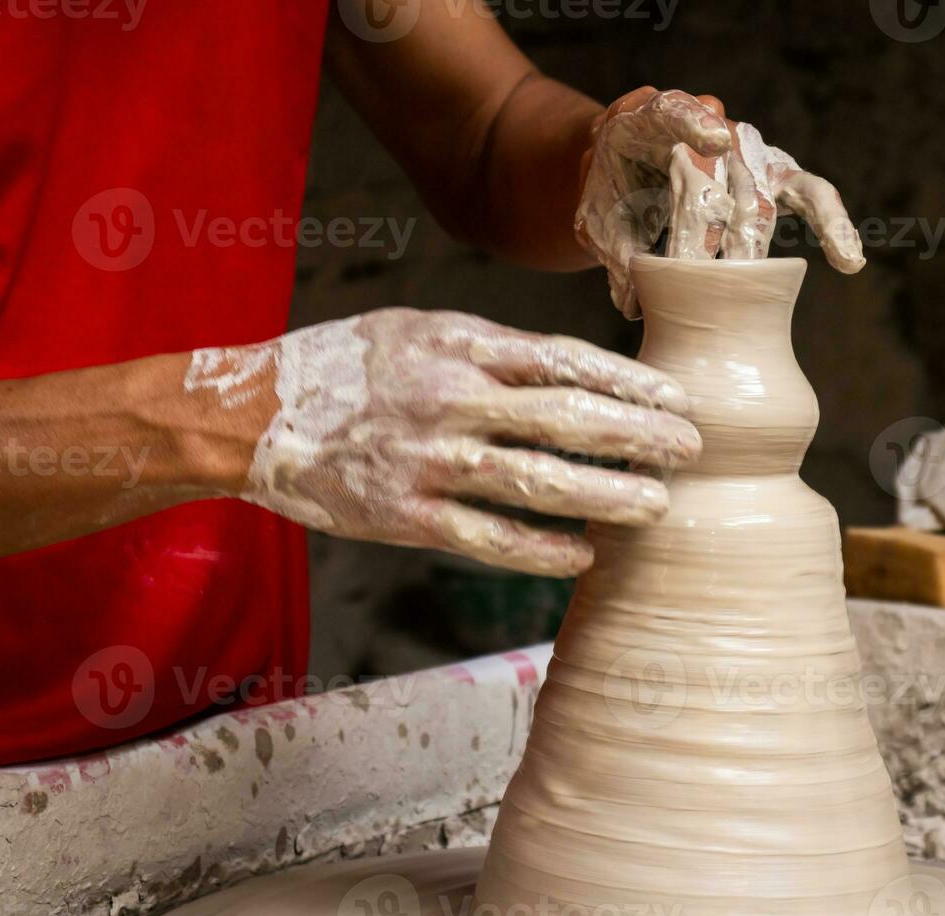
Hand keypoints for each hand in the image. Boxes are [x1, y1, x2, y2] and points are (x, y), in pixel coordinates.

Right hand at [189, 310, 699, 576]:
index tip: (679, 398)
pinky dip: (539, 547)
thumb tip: (573, 370)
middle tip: (692, 449)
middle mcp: (452, 398)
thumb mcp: (419, 331)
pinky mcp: (405, 514)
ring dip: (605, 494)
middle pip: (567, 417)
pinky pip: (486, 537)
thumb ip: (491, 350)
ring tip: (656, 505)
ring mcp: (429, 459)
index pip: (565, 361)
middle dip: (639, 435)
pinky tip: (583, 554)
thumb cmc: (347, 366)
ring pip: (537, 480)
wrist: (251, 413)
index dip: (630, 382)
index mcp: (460, 345)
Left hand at [576, 87, 865, 318]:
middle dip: (705, 236)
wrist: (630, 170)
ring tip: (759, 285)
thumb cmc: (614, 188)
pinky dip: (833, 225)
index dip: (696, 123)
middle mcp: (711, 126)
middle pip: (715, 181)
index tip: (715, 142)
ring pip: (759, 199)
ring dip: (752, 250)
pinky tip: (848, 260)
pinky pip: (812, 195)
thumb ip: (612, 249)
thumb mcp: (596, 213)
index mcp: (653, 119)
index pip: (675, 110)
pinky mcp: (777, 176)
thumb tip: (634, 303)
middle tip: (690, 279)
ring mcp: (748, 151)